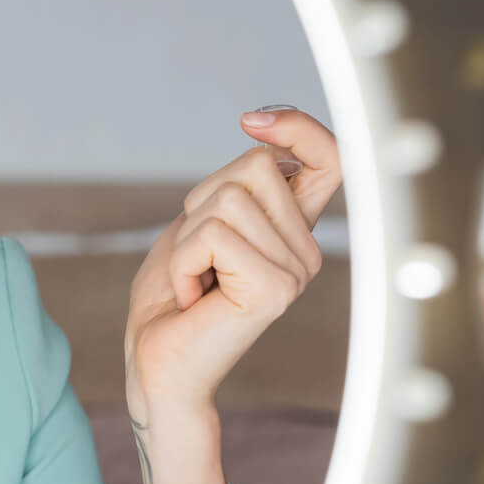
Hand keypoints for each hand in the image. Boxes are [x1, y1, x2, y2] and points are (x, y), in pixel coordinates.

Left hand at [124, 107, 342, 418]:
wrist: (155, 362)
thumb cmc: (172, 295)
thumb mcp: (201, 222)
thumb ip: (238, 187)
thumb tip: (265, 144)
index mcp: (294, 231)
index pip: (329, 159)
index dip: (299, 127)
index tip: (252, 121)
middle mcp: (306, 250)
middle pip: (256, 167)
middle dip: (202, 202)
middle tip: (197, 259)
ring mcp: (296, 271)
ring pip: (230, 198)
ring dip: (189, 236)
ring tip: (195, 280)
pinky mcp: (275, 289)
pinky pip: (212, 235)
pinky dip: (184, 261)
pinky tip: (192, 296)